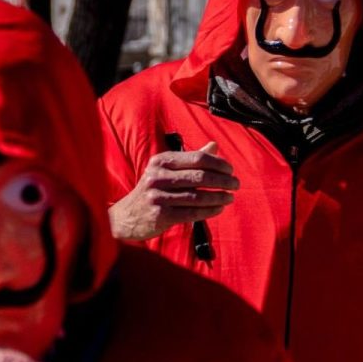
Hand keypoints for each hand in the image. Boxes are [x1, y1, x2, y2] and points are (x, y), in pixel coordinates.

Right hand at [109, 141, 238, 240]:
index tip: (231, 170)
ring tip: (230, 197)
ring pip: (197, 196)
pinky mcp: (160, 215)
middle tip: (236, 184)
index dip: (218, 163)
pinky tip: (219, 209)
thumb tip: (214, 146)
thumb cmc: (154, 190)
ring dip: (218, 197)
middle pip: (199, 177)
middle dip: (223, 180)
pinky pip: (191, 213)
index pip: (197, 158)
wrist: (126, 216)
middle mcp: (158, 177)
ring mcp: (158, 197)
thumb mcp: (166, 170)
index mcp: (161, 161)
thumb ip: (190, 159)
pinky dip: (209, 211)